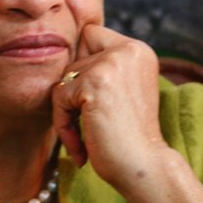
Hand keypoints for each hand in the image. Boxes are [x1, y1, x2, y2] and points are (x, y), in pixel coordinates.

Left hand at [51, 25, 169, 194]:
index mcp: (138, 50)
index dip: (83, 64)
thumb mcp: (122, 90)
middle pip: (74, 57)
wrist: (143, 168)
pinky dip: (63, 124)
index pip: (91, 34)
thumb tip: (61, 52)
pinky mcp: (94, 81)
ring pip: (64, 77)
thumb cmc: (129, 137)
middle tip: (85, 122)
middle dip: (73, 92)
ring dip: (66, 111)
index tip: (89, 100)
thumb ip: (102, 67)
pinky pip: (59, 95)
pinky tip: (80, 147)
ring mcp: (112, 63)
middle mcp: (129, 49)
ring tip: (83, 139)